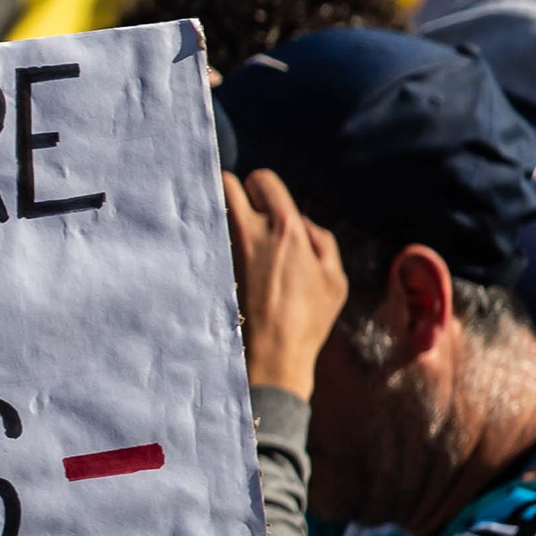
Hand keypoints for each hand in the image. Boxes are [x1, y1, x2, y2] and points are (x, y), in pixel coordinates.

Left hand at [221, 168, 347, 395]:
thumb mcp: (334, 279)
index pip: (263, 179)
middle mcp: (252, 233)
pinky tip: (207, 249)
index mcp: (287, 229)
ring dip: (215, 211)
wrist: (271, 355)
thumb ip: (322, 241)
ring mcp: (225, 251)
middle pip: (226, 184)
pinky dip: (204, 237)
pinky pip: (201, 239)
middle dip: (231, 188)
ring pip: (210, 209)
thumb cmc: (308, 320)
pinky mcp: (209, 269)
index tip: (262, 199)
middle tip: (236, 204)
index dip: (261, 186)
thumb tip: (301, 222)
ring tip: (222, 225)